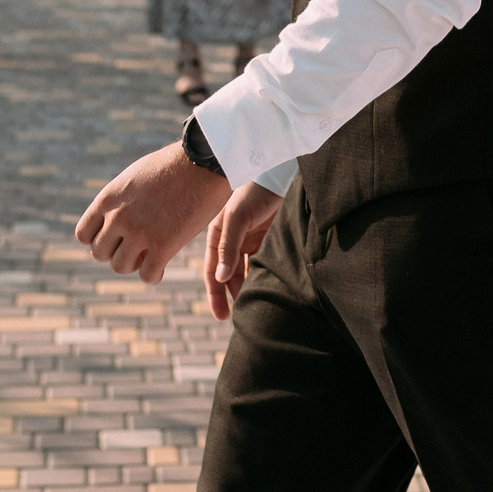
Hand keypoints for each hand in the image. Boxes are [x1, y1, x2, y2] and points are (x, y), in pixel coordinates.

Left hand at [76, 143, 230, 281]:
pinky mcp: (163, 245)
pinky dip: (154, 274)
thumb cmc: (174, 165)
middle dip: (116, 253)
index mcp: (108, 199)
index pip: (83, 234)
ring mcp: (139, 232)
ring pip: (120, 267)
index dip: (100, 239)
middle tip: (136, 247)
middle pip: (100, 253)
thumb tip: (116, 218)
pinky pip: (148, 275)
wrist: (203, 161)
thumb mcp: (136, 176)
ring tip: (149, 255)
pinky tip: (162, 264)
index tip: (116, 238)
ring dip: (135, 264)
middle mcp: (118, 217)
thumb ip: (121, 200)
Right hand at [201, 180, 283, 320]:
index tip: (221, 316)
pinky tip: (268, 288)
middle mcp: (231, 240)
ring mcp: (249, 240)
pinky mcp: (266, 238)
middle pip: (228, 275)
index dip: (215, 295)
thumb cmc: (254, 191)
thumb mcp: (237, 218)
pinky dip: (262, 276)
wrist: (279, 173)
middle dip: (231, 295)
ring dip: (247, 287)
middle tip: (239, 318)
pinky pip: (261, 263)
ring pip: (245, 271)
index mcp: (217, 235)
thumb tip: (220, 278)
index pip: (213, 272)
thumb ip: (227, 247)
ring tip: (254, 306)